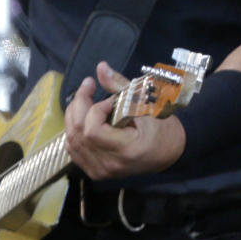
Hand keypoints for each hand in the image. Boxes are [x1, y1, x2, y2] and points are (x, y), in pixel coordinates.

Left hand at [64, 62, 186, 179]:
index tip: (110, 99)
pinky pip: (74, 150)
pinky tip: (83, 117)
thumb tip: (101, 67)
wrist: (169, 152)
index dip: (95, 109)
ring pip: (72, 141)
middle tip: (88, 86)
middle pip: (78, 134)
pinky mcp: (96, 172)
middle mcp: (110, 164)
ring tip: (85, 99)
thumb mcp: (145, 104)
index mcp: (126, 149)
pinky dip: (74, 131)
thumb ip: (120, 85)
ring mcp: (101, 171)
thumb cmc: (162, 128)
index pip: (93, 131)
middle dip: (79, 104)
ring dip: (74, 116)